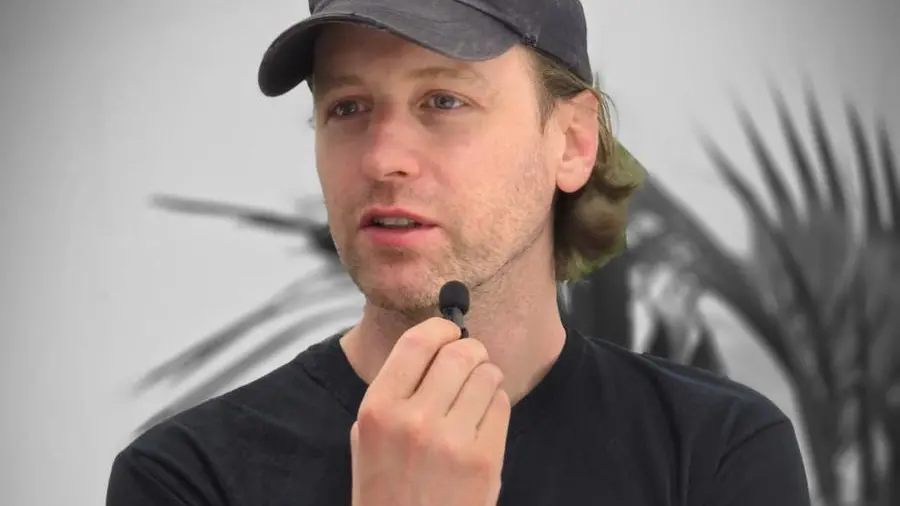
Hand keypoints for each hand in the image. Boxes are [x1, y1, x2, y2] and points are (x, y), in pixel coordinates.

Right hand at [350, 317, 509, 505]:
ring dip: (486, 376)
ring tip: (475, 393)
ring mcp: (452, 442)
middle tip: (470, 359)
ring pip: (487, 375)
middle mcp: (414, 421)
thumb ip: (394, 389)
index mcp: (378, 409)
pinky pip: (502, 405)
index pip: (417, 342)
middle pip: (459, 353)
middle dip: (471, 349)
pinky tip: (482, 420)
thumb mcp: (367, 435)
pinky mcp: (484, 460)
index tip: (449, 332)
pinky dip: (496, 404)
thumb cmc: (387, 487)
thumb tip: (433, 343)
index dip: (440, 328)